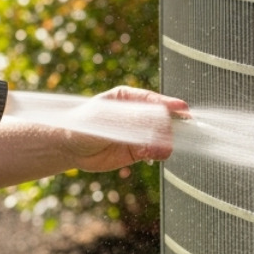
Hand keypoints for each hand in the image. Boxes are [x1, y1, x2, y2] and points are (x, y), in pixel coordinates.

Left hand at [65, 87, 189, 172]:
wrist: (70, 148)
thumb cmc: (83, 125)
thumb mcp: (105, 119)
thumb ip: (130, 120)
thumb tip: (156, 124)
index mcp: (128, 97)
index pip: (154, 99)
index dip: (169, 104)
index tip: (183, 109)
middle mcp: (138, 114)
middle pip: (163, 118)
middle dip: (169, 126)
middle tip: (168, 135)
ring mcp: (139, 133)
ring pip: (162, 136)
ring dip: (165, 142)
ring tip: (161, 149)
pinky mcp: (139, 150)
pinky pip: (155, 151)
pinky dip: (158, 153)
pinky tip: (152, 156)